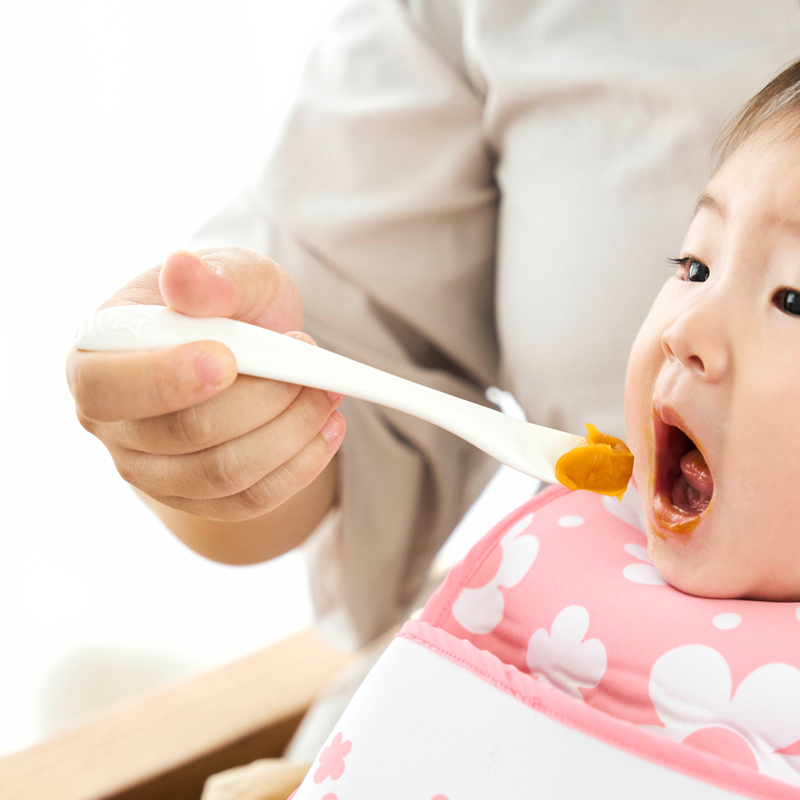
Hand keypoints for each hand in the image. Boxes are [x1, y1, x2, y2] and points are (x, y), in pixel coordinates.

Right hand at [66, 248, 344, 521]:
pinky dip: (299, 467)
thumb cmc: (229, 306)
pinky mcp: (197, 498)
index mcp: (95, 361)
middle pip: (185, 434)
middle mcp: (113, 427)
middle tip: (309, 366)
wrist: (251, 350)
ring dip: (290, 433)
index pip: (105, 388)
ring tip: (327, 393)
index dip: (165, 379)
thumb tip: (183, 272)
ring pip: (223, 473)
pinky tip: (328, 431)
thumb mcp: (231, 273)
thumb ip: (213, 276)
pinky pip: (248, 501)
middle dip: (261, 400)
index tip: (228, 359)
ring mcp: (153, 471)